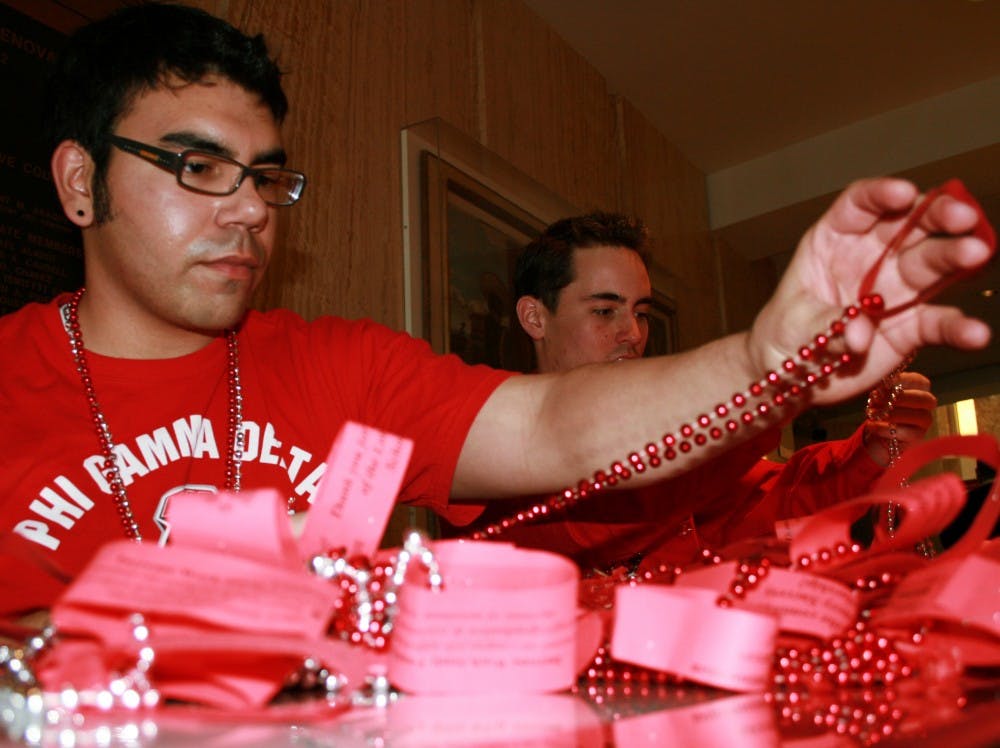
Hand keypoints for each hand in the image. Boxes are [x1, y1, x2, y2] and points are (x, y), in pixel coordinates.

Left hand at [749, 178, 993, 406]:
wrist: (792, 374)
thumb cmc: (785, 334)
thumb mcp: (792, 326)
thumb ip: (825, 327)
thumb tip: (858, 334)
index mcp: (834, 240)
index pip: (860, 206)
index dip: (882, 195)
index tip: (904, 194)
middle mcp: (871, 256)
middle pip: (907, 227)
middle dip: (936, 216)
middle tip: (963, 216)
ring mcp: (895, 289)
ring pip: (930, 265)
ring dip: (955, 257)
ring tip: (977, 254)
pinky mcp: (910, 325)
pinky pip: (938, 323)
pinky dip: (958, 328)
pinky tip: (975, 334)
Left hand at [863, 371, 936, 466]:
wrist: (876, 429)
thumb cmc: (879, 406)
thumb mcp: (878, 395)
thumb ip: (882, 388)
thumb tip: (878, 386)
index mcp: (919, 388)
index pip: (919, 381)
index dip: (902, 381)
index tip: (882, 383)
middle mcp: (926, 404)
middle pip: (924, 398)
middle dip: (900, 398)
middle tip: (877, 398)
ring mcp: (924, 421)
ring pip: (920, 416)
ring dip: (894, 414)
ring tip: (872, 413)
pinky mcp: (918, 436)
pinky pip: (908, 433)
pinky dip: (887, 429)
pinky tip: (872, 425)